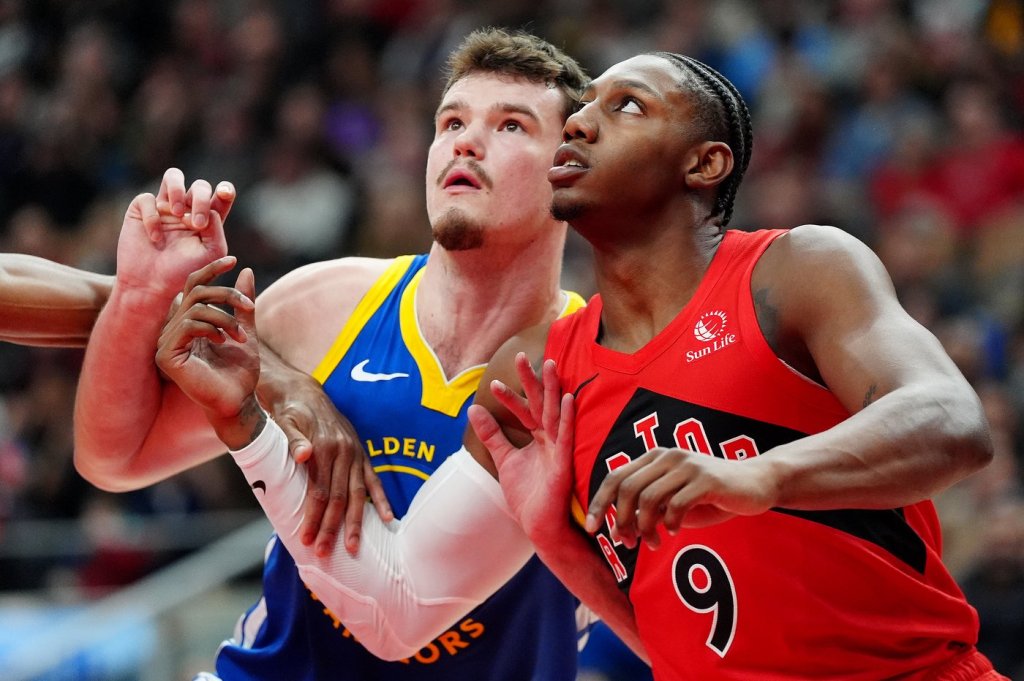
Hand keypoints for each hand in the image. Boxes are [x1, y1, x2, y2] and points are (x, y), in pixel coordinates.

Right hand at [118, 168, 235, 300]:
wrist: (151, 285)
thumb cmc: (183, 272)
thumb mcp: (210, 254)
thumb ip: (216, 230)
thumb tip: (212, 210)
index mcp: (207, 219)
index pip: (220, 197)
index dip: (225, 190)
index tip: (225, 194)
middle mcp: (187, 209)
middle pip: (199, 186)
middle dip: (201, 199)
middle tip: (197, 224)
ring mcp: (164, 207)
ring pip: (173, 176)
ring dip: (178, 190)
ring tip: (178, 214)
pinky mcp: (141, 210)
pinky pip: (147, 198)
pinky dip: (152, 217)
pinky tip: (155, 238)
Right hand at [155, 260, 259, 447]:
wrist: (239, 401)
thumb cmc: (240, 371)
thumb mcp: (246, 330)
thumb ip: (242, 304)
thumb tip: (245, 270)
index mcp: (187, 323)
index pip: (191, 286)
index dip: (209, 269)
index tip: (233, 260)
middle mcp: (172, 331)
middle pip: (195, 292)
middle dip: (226, 294)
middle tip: (249, 306)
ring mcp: (166, 344)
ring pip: (195, 308)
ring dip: (225, 317)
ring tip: (242, 336)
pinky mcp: (166, 356)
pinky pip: (187, 325)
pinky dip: (211, 328)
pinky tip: (223, 341)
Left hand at [257, 353, 392, 556]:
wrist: (305, 393)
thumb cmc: (290, 413)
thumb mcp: (285, 422)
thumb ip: (294, 440)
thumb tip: (303, 454)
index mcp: (325, 447)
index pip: (320, 491)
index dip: (314, 517)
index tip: (307, 540)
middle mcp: (344, 452)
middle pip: (339, 497)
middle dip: (332, 527)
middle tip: (325, 552)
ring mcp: (356, 454)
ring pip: (358, 493)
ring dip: (356, 521)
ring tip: (354, 546)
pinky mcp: (362, 455)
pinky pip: (374, 480)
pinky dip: (382, 499)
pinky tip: (389, 519)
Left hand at [468, 353, 574, 544]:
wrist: (540, 526)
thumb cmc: (528, 496)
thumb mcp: (505, 460)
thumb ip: (492, 435)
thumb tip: (473, 409)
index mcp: (539, 438)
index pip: (525, 411)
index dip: (510, 397)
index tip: (494, 383)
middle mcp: (551, 439)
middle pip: (541, 403)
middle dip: (533, 380)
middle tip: (522, 356)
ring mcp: (559, 449)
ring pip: (555, 413)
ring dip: (553, 389)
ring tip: (549, 365)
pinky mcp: (565, 463)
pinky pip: (567, 436)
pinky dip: (567, 418)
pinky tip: (568, 398)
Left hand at [584, 447, 779, 548]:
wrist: (755, 484)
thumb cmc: (710, 495)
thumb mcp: (673, 503)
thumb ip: (646, 512)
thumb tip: (615, 532)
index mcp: (654, 458)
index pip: (615, 477)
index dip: (599, 502)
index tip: (591, 529)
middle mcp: (667, 456)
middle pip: (627, 488)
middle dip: (621, 520)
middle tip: (627, 543)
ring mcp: (687, 465)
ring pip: (648, 498)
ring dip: (645, 526)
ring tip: (652, 543)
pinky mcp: (706, 478)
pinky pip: (676, 504)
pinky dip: (669, 523)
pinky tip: (674, 532)